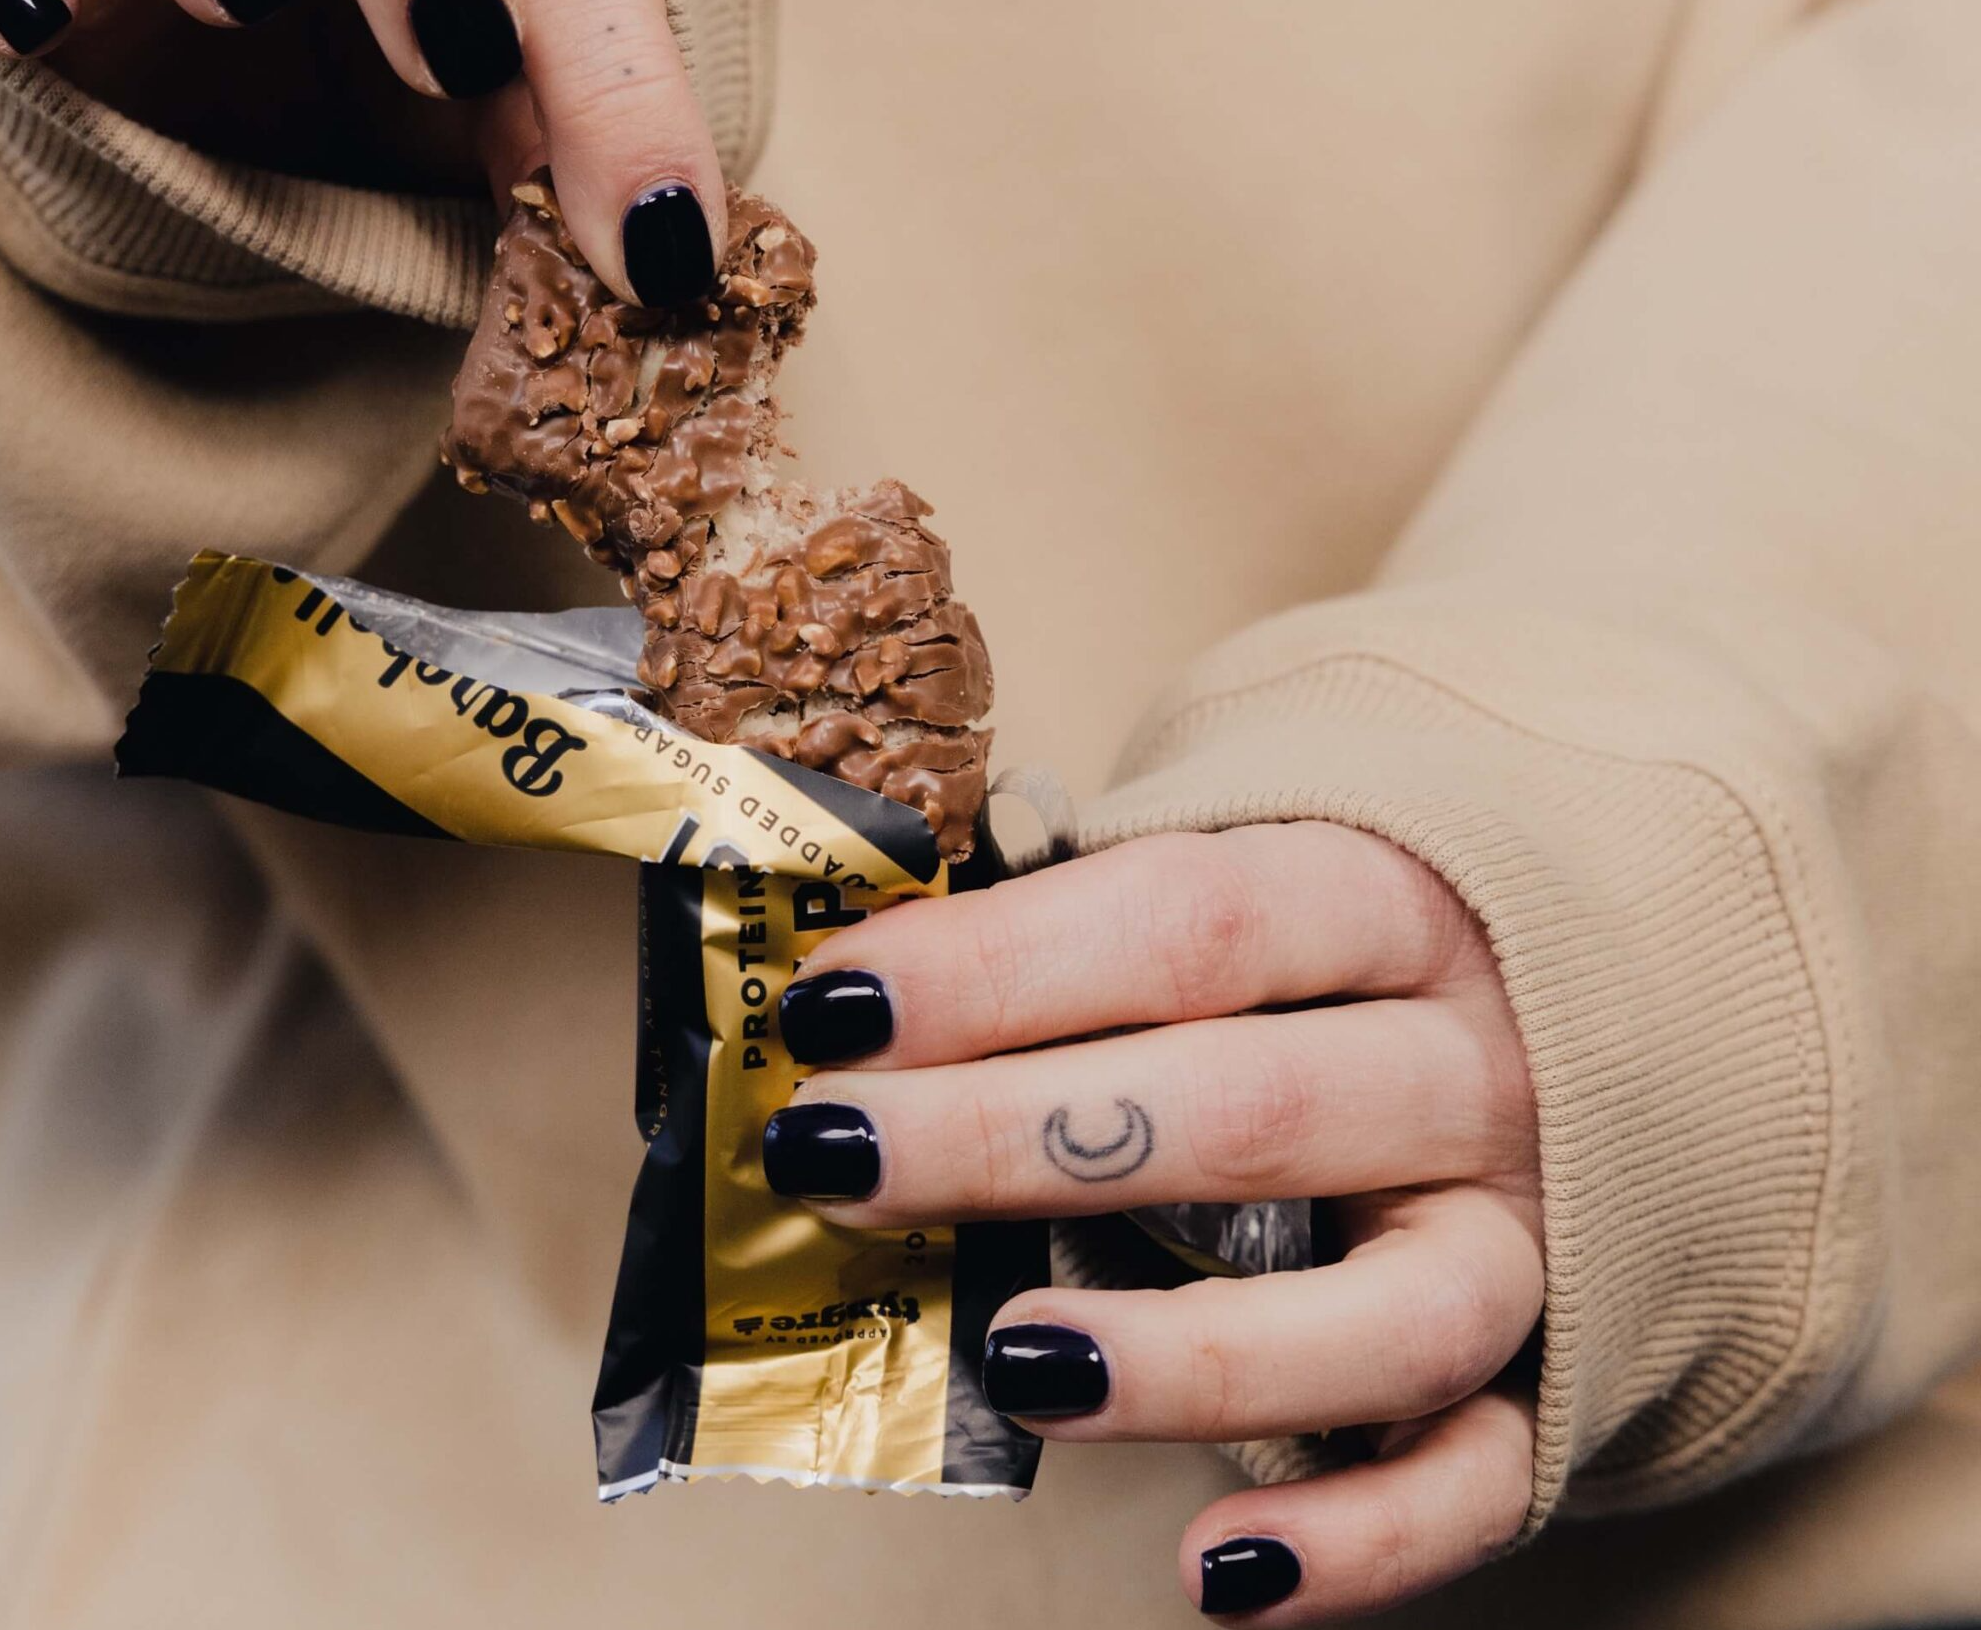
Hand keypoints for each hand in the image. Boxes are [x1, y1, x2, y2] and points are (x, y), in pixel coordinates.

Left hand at [769, 825, 1543, 1622]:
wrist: (1604, 1018)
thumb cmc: (1361, 954)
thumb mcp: (1264, 877)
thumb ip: (1096, 915)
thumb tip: (865, 980)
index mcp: (1389, 900)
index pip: (1187, 919)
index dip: (1000, 963)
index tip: (834, 1005)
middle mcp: (1476, 1061)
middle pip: (1251, 1105)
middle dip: (1014, 1135)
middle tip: (834, 1158)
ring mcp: (1531, 1228)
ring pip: (1392, 1315)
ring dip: (1190, 1353)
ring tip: (1016, 1366)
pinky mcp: (1559, 1377)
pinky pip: (1479, 1480)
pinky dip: (1362, 1543)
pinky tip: (1214, 1573)